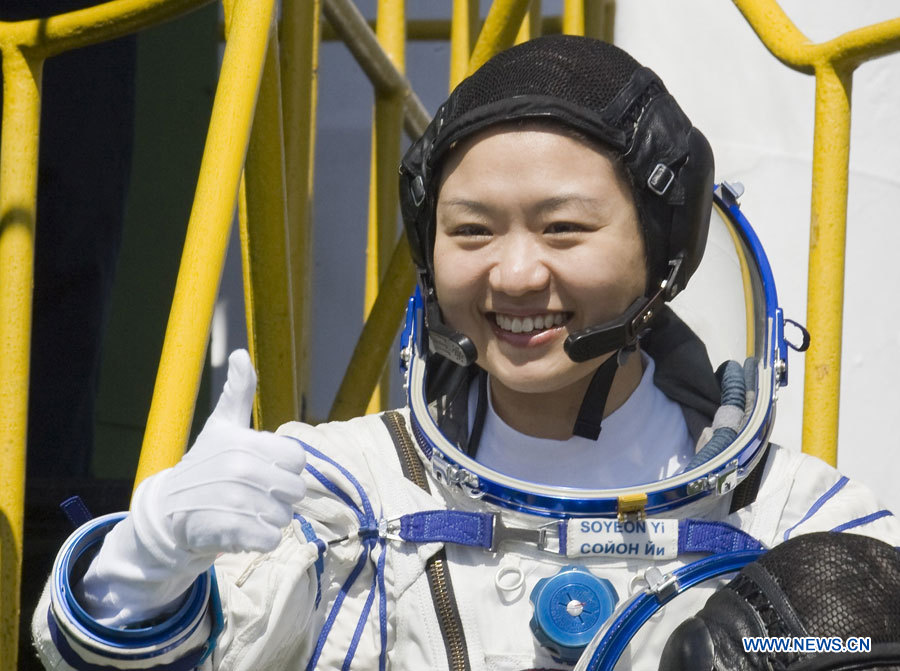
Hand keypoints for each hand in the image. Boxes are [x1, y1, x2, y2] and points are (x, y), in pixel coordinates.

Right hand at [137, 349, 306, 557]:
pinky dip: (260, 539)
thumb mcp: (222, 425)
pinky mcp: (229, 531)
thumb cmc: (203, 465)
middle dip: (279, 497)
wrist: (168, 510)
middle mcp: (241, 469)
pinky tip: (241, 530)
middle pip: (295, 490)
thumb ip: (238, 391)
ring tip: (244, 512)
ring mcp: (235, 501)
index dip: (284, 468)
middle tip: (252, 495)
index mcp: (246, 443)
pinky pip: (270, 539)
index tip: (263, 469)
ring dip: (269, 519)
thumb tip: (240, 353)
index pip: (298, 460)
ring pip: (285, 516)